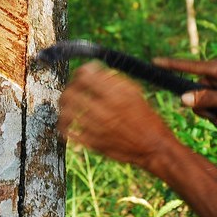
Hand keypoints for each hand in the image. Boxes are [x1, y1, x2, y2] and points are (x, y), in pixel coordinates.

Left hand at [57, 61, 177, 168]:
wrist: (153, 146)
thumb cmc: (146, 117)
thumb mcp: (134, 93)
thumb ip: (113, 80)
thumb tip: (94, 70)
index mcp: (115, 95)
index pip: (85, 77)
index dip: (80, 72)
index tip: (81, 74)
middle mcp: (104, 111)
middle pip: (71, 94)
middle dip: (68, 88)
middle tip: (70, 90)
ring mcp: (97, 128)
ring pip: (67, 113)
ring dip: (63, 107)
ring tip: (65, 106)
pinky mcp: (94, 144)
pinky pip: (70, 133)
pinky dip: (65, 127)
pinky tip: (67, 124)